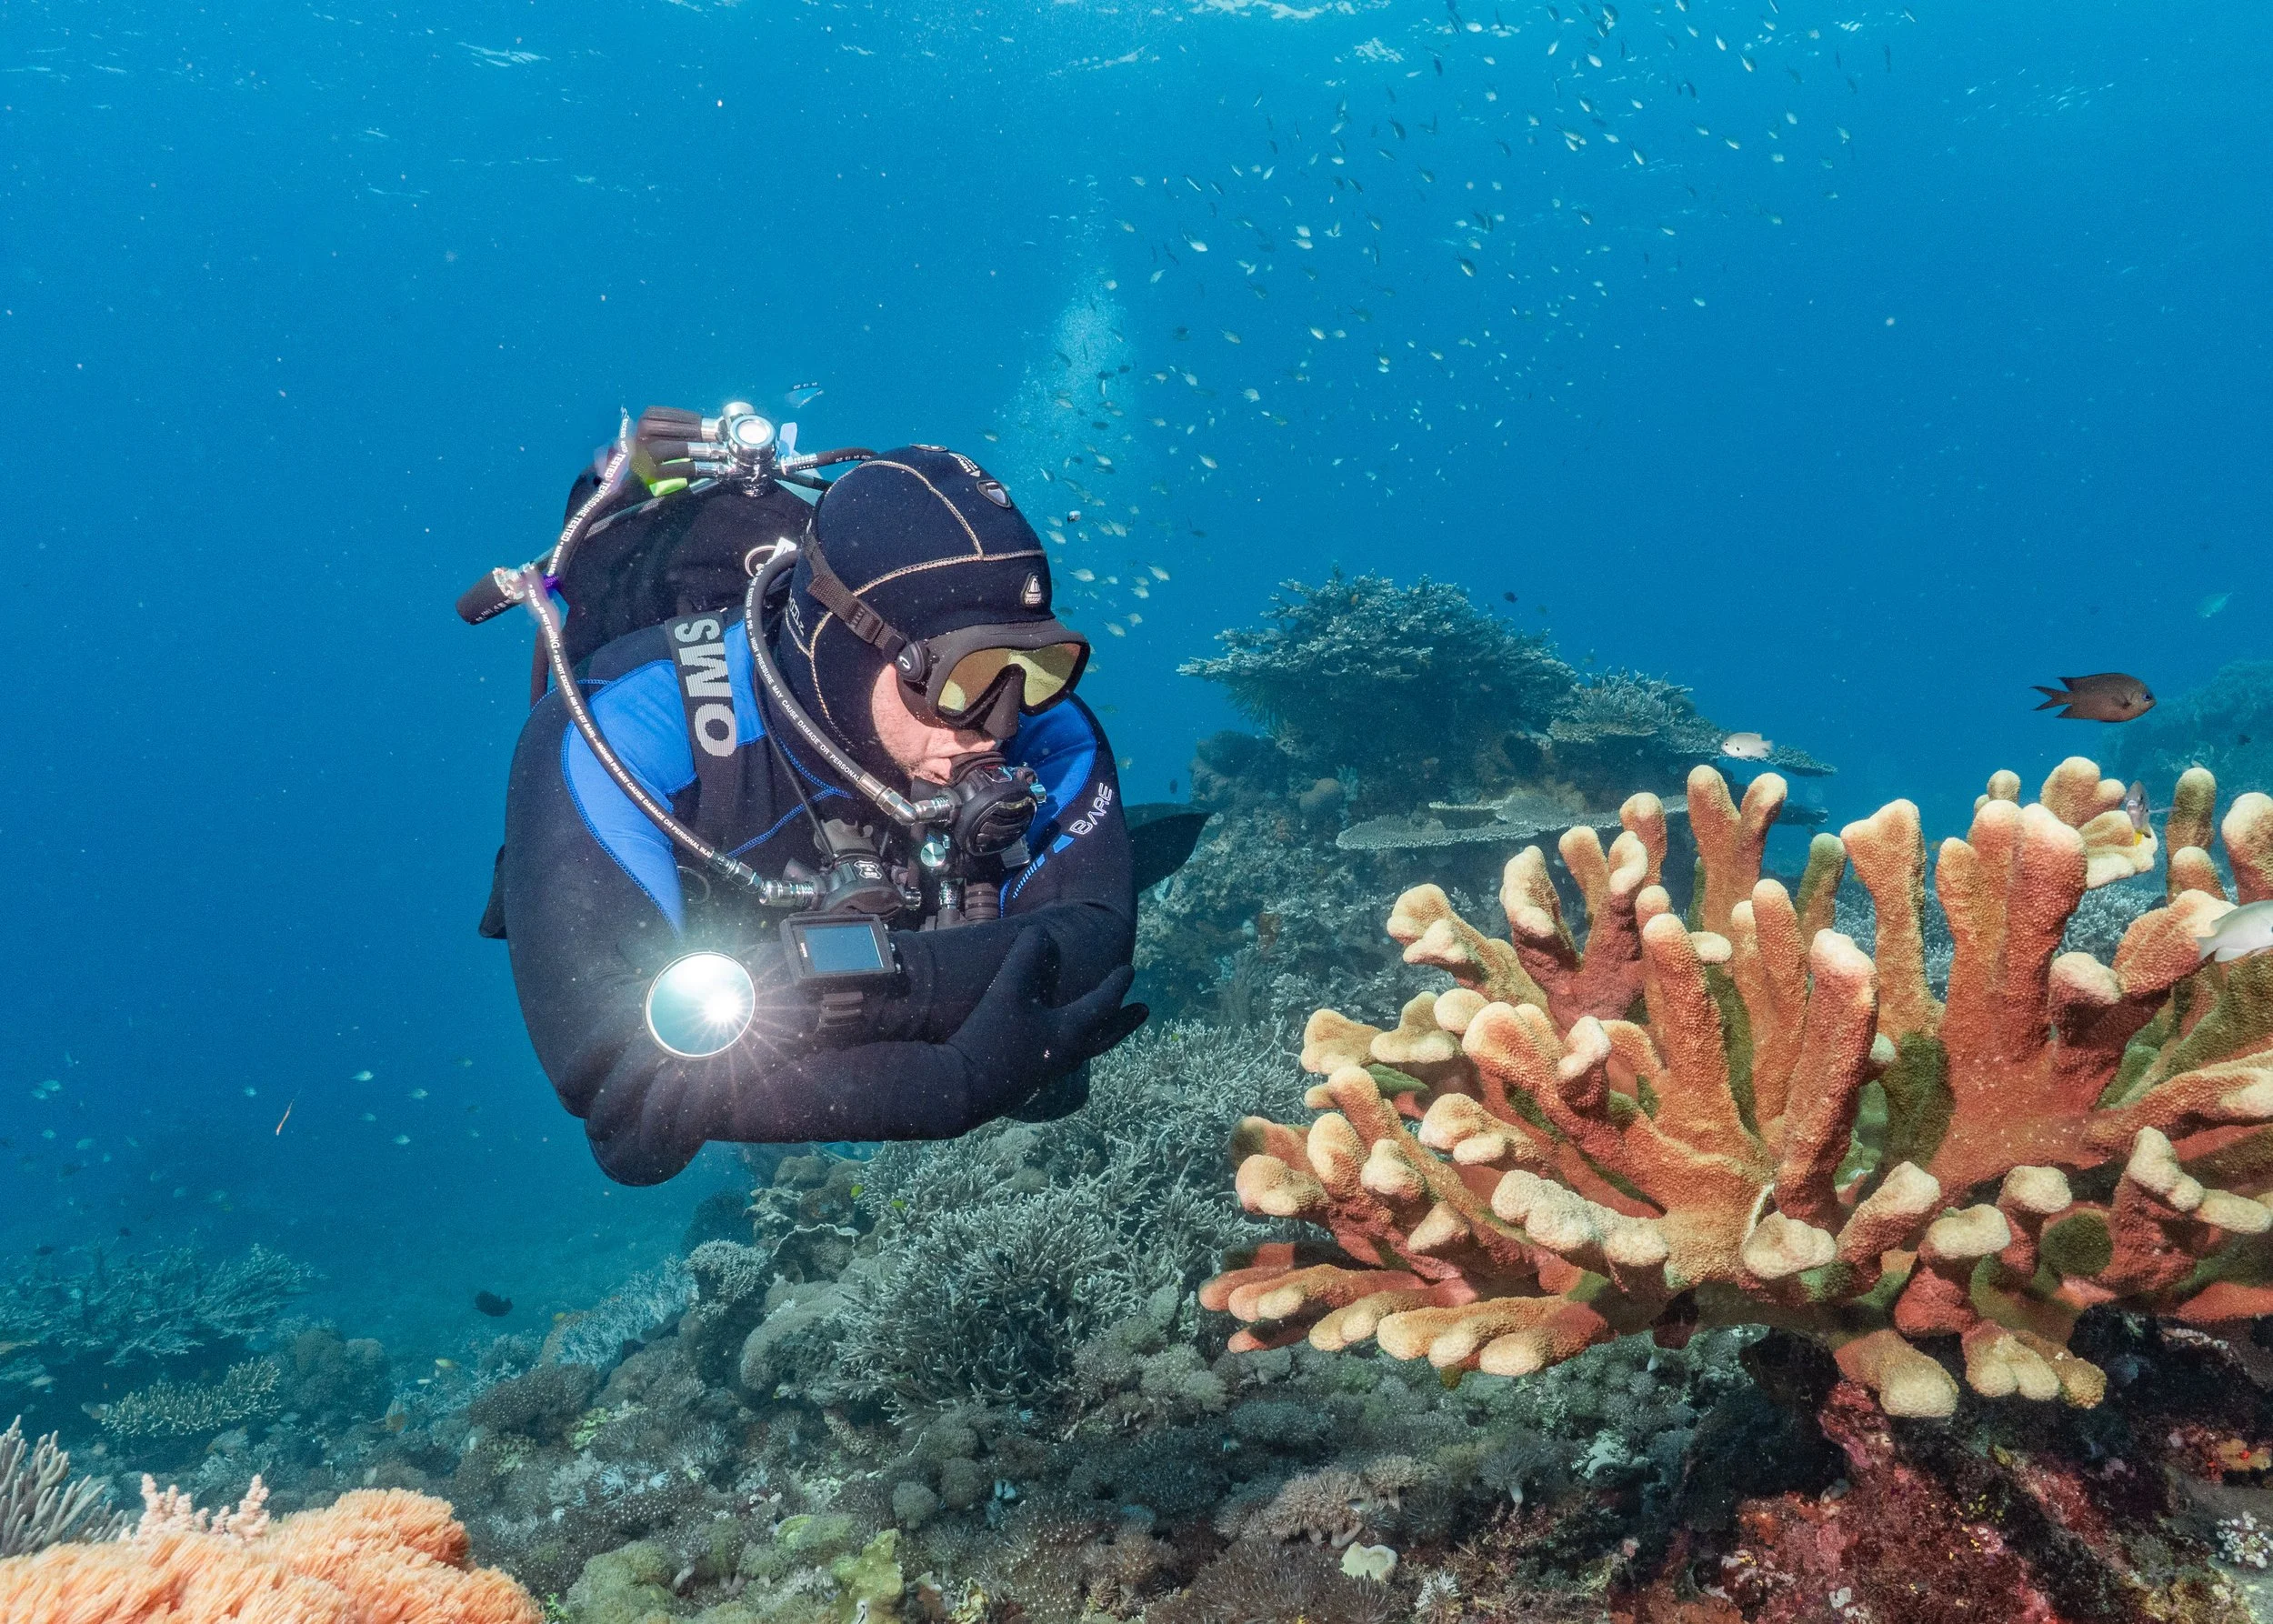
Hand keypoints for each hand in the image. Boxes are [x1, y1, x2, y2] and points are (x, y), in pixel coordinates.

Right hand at [949, 929, 1146, 1109]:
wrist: (961, 1090)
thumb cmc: (990, 1038)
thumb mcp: (1007, 990)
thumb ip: (1026, 958)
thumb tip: (1040, 932)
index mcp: (1069, 1032)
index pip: (1102, 1005)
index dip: (1116, 985)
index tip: (1130, 971)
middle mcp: (1066, 1055)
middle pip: (1105, 1037)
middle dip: (1124, 1021)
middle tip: (1144, 1011)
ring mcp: (1048, 1073)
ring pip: (1084, 1051)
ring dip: (1097, 1035)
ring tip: (1100, 1026)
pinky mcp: (1028, 1083)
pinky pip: (1060, 1060)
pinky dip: (1069, 1046)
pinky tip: (1053, 1044)